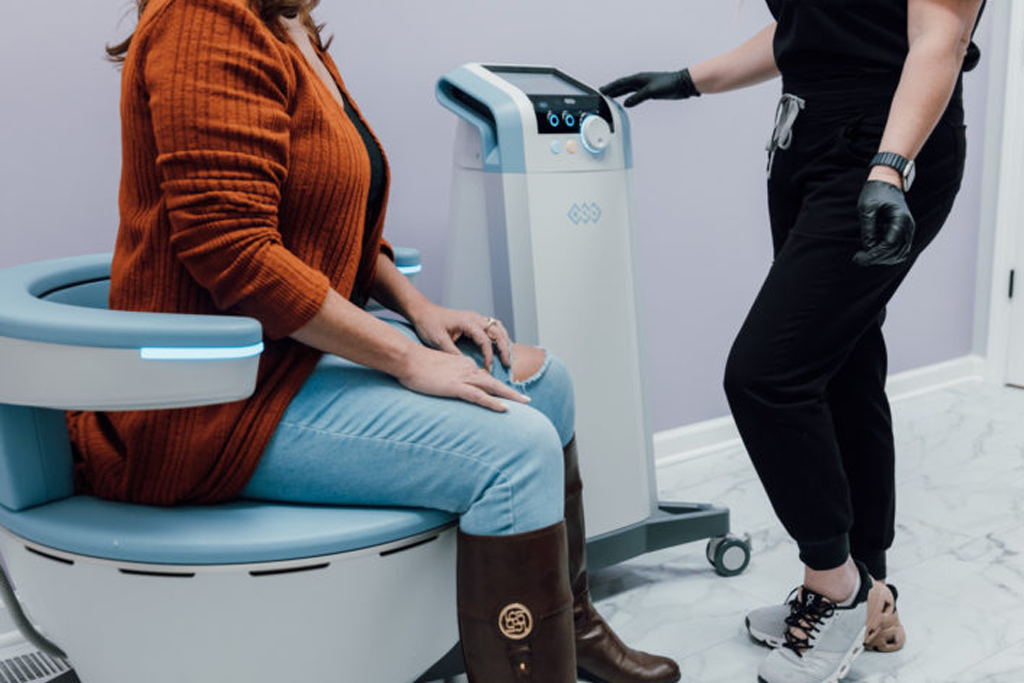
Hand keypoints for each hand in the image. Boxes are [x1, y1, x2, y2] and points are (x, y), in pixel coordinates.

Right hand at [396, 346, 527, 412]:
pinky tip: (504, 409)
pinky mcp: (456, 386)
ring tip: (525, 403)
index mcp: (463, 364)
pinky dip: (493, 403)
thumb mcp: (436, 370)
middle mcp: (468, 369)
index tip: (508, 396)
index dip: (497, 388)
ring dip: (510, 396)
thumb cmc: (416, 366)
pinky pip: (479, 396)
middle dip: (512, 392)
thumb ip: (447, 377)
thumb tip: (451, 385)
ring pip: (493, 388)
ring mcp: (463, 377)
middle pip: (494, 382)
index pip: (485, 378)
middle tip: (527, 400)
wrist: (406, 359)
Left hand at [410, 303, 511, 372]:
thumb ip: (453, 352)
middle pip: (498, 332)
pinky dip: (499, 336)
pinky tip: (500, 346)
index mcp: (467, 322)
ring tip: (507, 356)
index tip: (488, 369)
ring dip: (505, 341)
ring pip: (498, 327)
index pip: (485, 341)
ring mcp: (476, 318)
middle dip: (505, 348)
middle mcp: (475, 318)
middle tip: (507, 364)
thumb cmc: (429, 324)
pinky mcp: (474, 321)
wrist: (422, 312)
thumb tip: (467, 365)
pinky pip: (493, 326)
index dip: (489, 356)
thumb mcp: (438, 340)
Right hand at [600, 68, 699, 107]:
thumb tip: (626, 104)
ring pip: (627, 89)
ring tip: (610, 97)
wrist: (682, 84)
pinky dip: (627, 96)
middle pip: (622, 85)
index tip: (601, 91)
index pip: (620, 83)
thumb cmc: (669, 84)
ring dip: (618, 92)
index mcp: (638, 78)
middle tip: (602, 93)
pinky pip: (634, 93)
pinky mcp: (650, 90)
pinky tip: (626, 101)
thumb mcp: (652, 91)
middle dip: (611, 89)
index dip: (610, 87)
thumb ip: (638, 97)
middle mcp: (640, 80)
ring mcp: (644, 85)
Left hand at [853, 179, 915, 266]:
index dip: (873, 254)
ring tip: (864, 256)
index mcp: (900, 219)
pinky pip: (900, 250)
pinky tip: (873, 252)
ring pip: (899, 254)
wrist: (887, 182)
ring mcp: (909, 230)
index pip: (889, 244)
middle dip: (876, 258)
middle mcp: (908, 226)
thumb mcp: (867, 207)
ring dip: (882, 259)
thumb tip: (868, 247)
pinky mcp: (905, 233)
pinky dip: (888, 255)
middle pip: (895, 252)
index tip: (858, 258)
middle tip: (858, 259)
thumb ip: (868, 227)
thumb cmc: (875, 193)